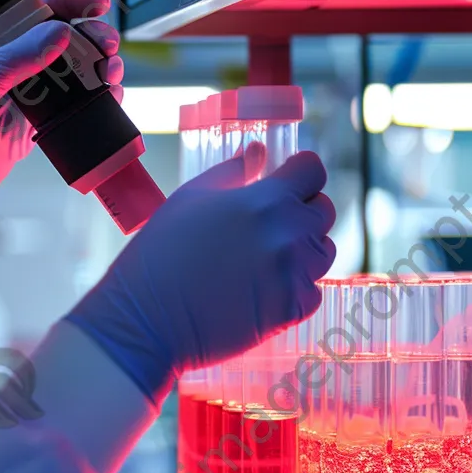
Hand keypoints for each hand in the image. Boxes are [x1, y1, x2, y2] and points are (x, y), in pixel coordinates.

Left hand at [0, 0, 123, 270]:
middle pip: (58, 40)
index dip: (67, 3)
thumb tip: (62, 32)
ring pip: (69, 75)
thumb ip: (18, 58)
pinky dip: (92, 103)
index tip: (98, 5)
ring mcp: (21, 98)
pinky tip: (109, 100)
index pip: (32, 11)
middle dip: (90, 38)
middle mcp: (6, 66)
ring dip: (96, 70)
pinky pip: (68, 109)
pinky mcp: (31, 129)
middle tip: (109, 47)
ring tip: (112, 75)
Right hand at [66, 148, 336, 400]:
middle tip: (268, 227)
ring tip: (263, 262)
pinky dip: (294, 290)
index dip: (300, 174)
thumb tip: (257, 152)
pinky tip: (262, 291)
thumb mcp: (189, 199)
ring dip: (302, 252)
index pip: (312, 170)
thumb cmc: (159, 256)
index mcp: (265, 198)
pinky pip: (313, 291)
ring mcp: (294, 273)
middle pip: (323, 211)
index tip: (287, 183)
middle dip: (302, 212)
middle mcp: (288, 233)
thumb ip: (231, 172)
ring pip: (322, 252)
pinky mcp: (292, 310)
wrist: (147, 320)